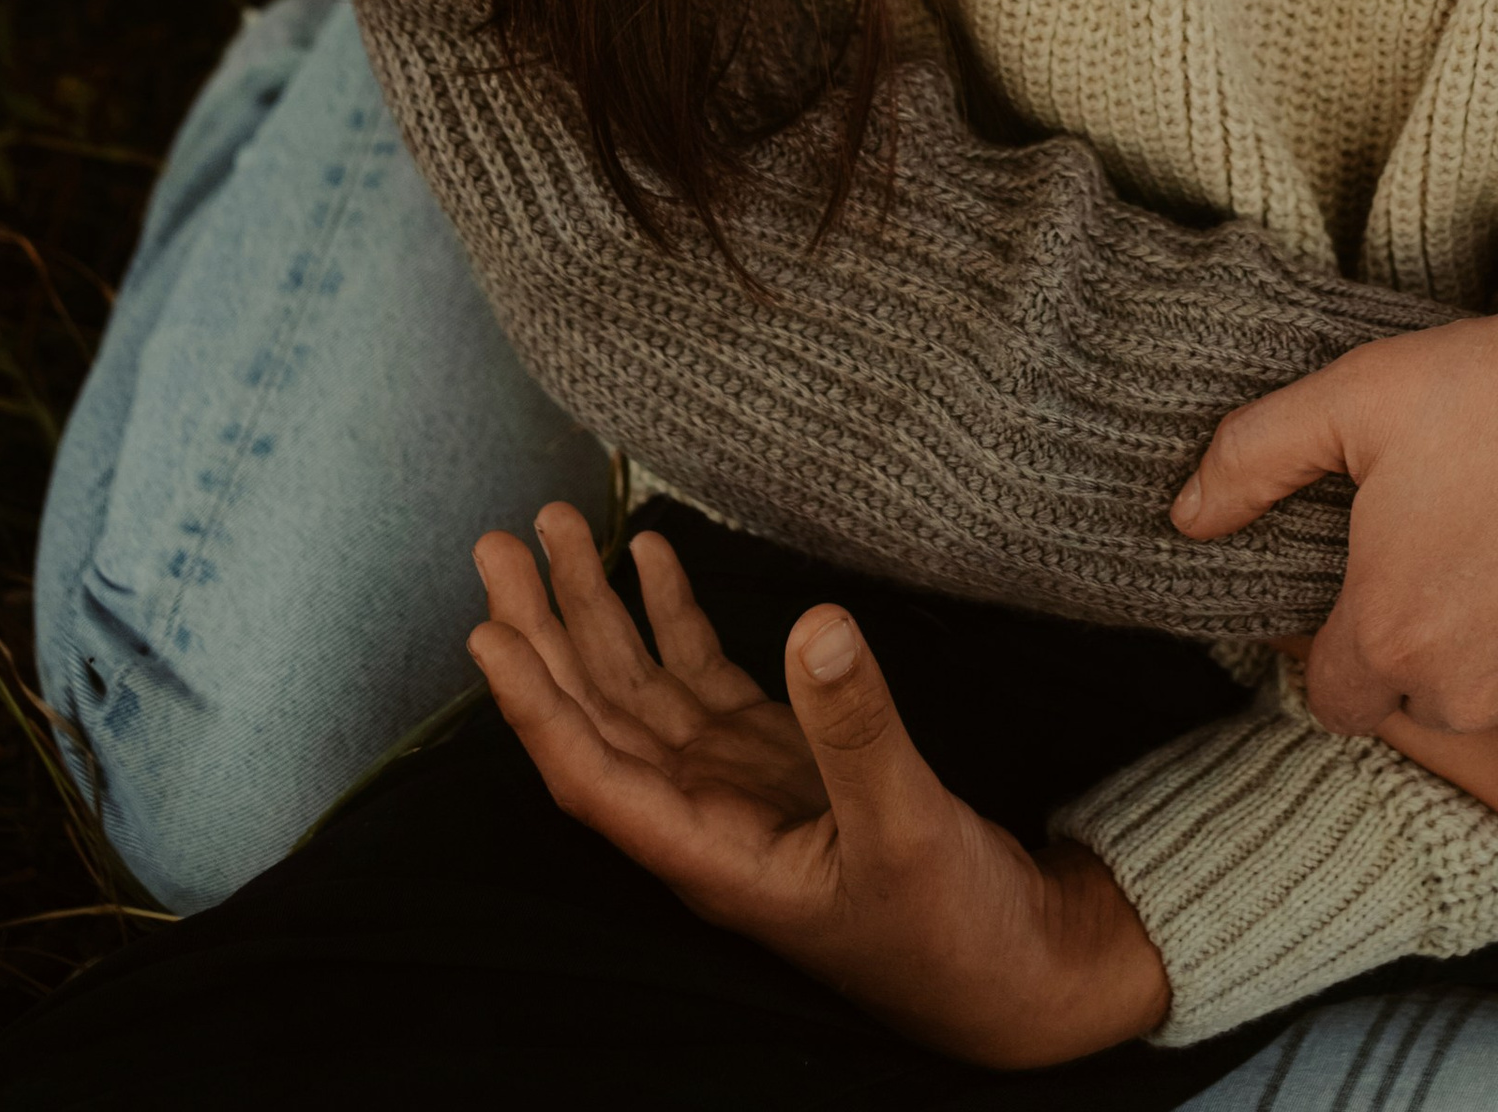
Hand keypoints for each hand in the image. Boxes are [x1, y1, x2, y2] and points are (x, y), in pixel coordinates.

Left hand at [470, 506, 1169, 1065]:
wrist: (1012, 969)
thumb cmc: (952, 931)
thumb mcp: (909, 830)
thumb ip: (858, 731)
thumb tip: (815, 623)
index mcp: (711, 855)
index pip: (593, 774)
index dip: (535, 708)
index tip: (485, 634)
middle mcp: (705, 818)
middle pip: (597, 718)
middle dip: (544, 632)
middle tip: (496, 544)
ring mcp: (741, 784)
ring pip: (641, 690)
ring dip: (596, 612)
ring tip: (554, 528)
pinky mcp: (784, 759)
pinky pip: (704, 678)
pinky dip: (674, 617)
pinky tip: (653, 557)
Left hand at [1178, 102, 1497, 739]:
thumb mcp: (1357, 397)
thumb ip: (1252, 459)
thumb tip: (1183, 517)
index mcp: (1390, 638)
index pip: (1332, 694)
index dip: (1339, 639)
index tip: (1371, 578)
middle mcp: (1470, 698)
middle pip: (1422, 697)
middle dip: (1426, 636)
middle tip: (1459, 540)